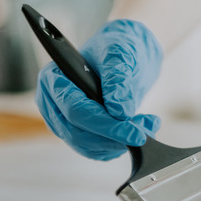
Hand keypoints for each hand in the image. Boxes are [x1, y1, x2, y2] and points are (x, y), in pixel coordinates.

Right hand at [35, 19, 162, 160]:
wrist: (120, 58)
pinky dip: (117, 146)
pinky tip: (137, 130)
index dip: (104, 124)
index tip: (134, 132)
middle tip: (145, 131)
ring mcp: (62, 121)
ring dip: (118, 143)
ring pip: (86, 146)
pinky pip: (94, 150)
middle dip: (113, 137)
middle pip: (77, 133)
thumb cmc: (114, 49)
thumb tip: (120, 110)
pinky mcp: (76, 134)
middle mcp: (52, 103)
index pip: (74, 109)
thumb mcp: (119, 53)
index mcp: (53, 78)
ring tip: (147, 126)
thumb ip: (118, 79)